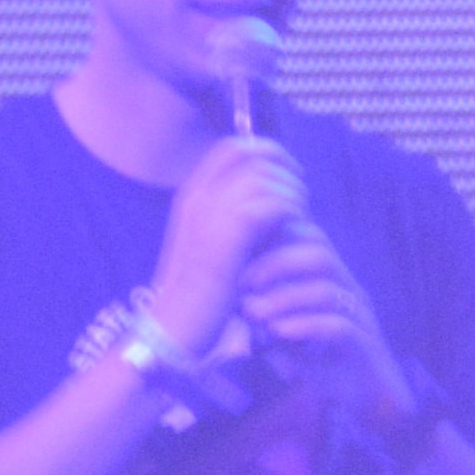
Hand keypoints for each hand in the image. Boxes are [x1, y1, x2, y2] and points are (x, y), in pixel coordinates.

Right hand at [146, 136, 306, 362]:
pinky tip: (296, 232)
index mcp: (191, 194)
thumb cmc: (198, 293)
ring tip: (300, 219)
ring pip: (268, 177)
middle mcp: (199, 195)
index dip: (266, 153)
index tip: (287, 175)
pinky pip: (275, 203)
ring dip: (292, 194)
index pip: (232, 147)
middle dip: (285, 170)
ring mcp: (212, 211)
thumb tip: (272, 194)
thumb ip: (231, 216)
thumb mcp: (210, 243)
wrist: (175, 327)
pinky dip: (292, 213)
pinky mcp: (231, 234)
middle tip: (299, 198)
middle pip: (254, 155)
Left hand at [235, 223, 410, 440]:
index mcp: (336, 281)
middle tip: (244, 283)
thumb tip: (238, 301)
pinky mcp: (366, 347)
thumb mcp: (292, 338)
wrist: (371, 404)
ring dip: (284, 297)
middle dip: (276, 263)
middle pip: (319, 253)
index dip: (275, 240)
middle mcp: (351, 291)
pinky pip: (338, 326)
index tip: (240, 261)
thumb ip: (271, 318)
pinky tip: (277, 335)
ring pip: (326, 289)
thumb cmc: (329, 367)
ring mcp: (361, 317)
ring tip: (254, 312)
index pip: (312, 237)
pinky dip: (303, 326)